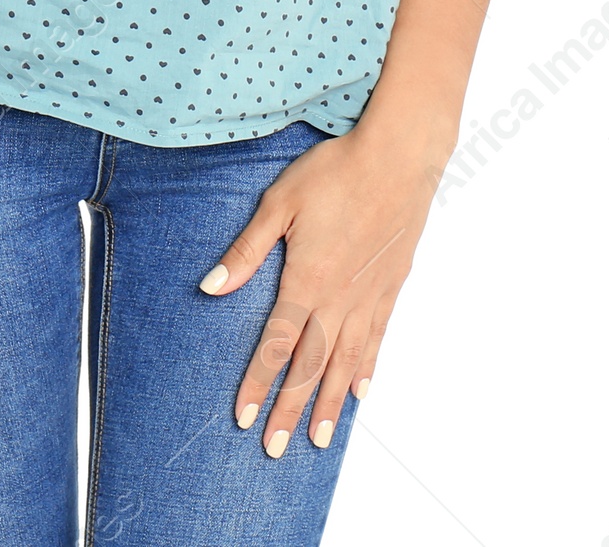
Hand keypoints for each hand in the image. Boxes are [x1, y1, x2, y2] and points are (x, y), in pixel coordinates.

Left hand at [198, 123, 447, 454]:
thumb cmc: (334, 172)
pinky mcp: (390, 288)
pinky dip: (366, 369)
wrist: (397, 159)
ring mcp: (368, 297)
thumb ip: (247, 250)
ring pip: (345, 363)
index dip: (258, 384)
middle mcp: (338, 300)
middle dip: (290, 408)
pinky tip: (359, 392)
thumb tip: (211, 287)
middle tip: (276, 449)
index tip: (244, 417)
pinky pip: (376, 340)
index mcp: (306, 281)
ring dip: (328, 403)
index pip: (275, 346)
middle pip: (309, 366)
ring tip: (317, 439)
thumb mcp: (279, 203)